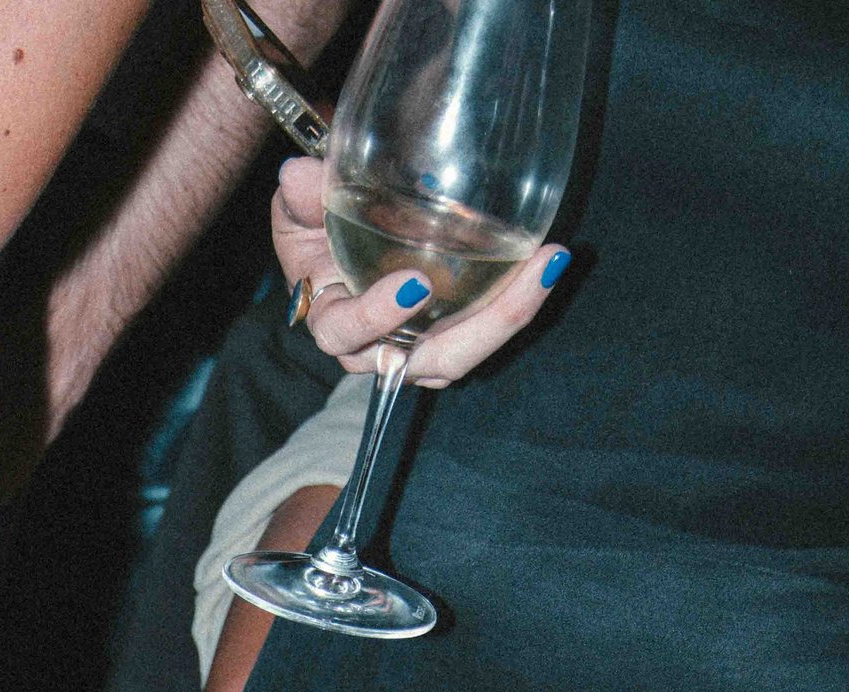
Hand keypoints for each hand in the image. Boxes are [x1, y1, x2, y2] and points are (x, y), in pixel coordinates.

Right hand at [273, 155, 570, 388]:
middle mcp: (379, 346)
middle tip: (528, 275)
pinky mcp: (449, 329)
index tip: (415, 285)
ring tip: (552, 262)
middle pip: (430, 360)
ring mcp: (419, 343)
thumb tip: (297, 174)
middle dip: (483, 328)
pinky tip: (550, 259)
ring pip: (466, 352)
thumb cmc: (314, 229)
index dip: (376, 317)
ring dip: (512, 313)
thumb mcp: (300, 210)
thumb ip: (302, 197)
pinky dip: (519, 298)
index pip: (346, 333)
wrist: (333, 240)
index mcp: (334, 320)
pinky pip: (486, 327)